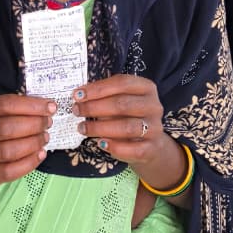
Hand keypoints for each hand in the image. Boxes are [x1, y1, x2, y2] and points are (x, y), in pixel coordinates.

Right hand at [0, 94, 55, 186]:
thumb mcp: (3, 115)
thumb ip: (21, 109)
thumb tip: (48, 106)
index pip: (5, 104)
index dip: (31, 105)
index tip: (51, 107)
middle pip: (6, 127)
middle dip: (34, 124)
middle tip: (47, 123)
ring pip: (8, 151)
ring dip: (33, 143)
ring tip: (45, 138)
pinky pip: (9, 171)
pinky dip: (29, 162)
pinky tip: (41, 154)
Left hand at [73, 75, 185, 190]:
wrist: (151, 143)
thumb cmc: (129, 117)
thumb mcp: (120, 101)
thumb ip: (104, 97)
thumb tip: (79, 97)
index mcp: (146, 88)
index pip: (122, 83)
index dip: (98, 89)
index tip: (77, 95)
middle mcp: (153, 106)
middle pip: (123, 104)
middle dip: (95, 108)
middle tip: (76, 111)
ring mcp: (155, 127)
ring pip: (127, 127)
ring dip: (100, 128)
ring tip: (82, 128)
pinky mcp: (152, 147)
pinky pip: (133, 149)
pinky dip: (115, 147)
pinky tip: (100, 143)